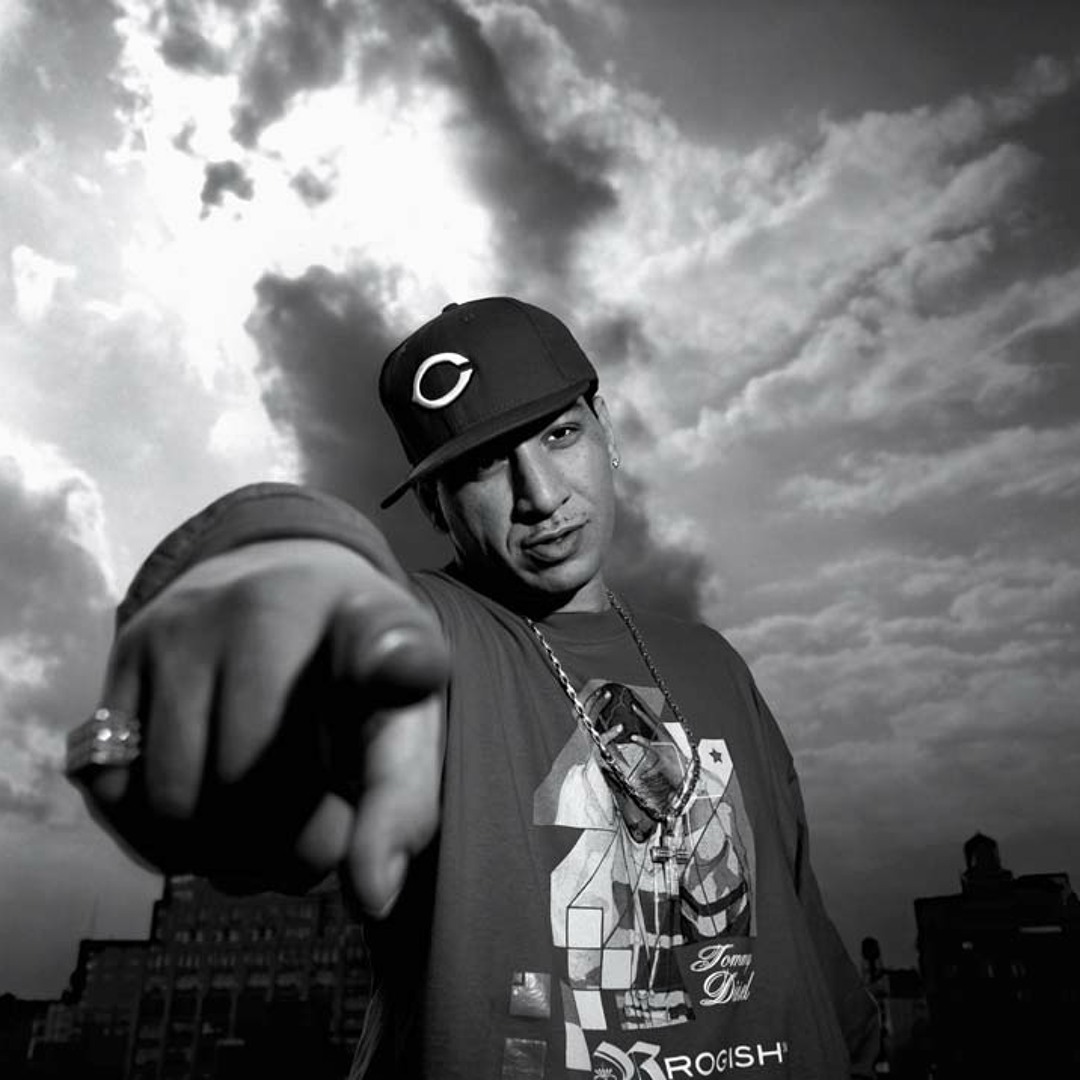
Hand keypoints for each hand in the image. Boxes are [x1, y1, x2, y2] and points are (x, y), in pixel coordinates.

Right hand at [71, 539, 449, 916]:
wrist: (281, 586)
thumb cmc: (352, 683)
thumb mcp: (402, 722)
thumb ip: (402, 801)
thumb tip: (372, 895)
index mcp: (367, 620)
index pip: (387, 642)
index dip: (399, 666)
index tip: (406, 674)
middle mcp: (269, 606)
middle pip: (259, 781)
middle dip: (291, 851)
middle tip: (316, 847)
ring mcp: (185, 626)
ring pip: (178, 801)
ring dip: (220, 856)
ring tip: (262, 838)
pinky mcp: (126, 653)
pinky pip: (116, 790)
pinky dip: (160, 836)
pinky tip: (208, 817)